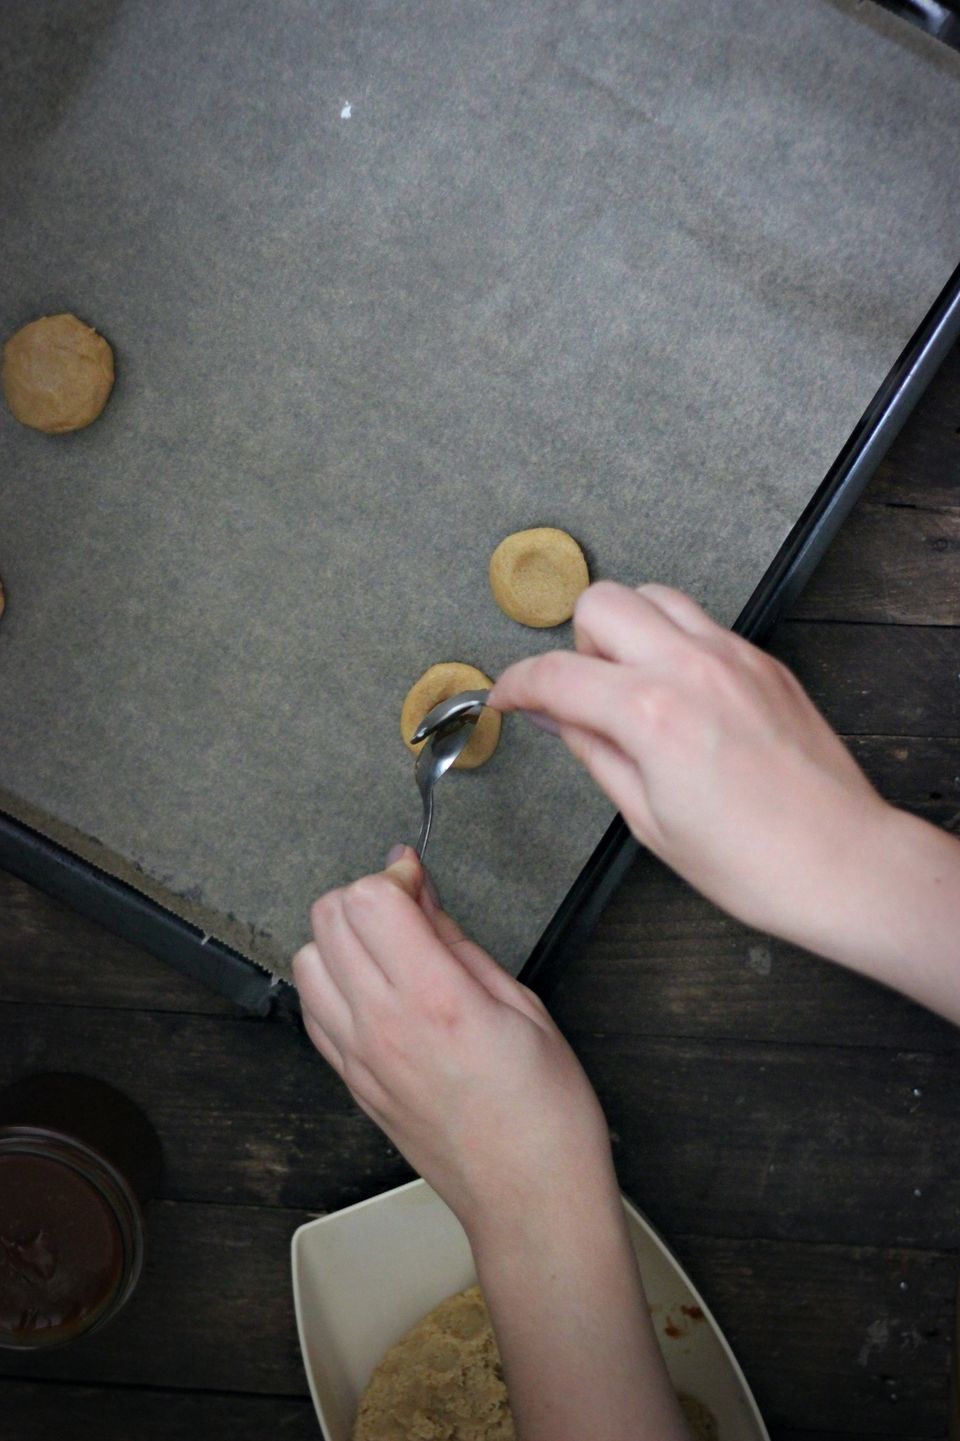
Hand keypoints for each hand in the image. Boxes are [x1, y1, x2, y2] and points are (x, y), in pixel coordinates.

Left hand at [294, 846, 691, 1440]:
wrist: (528, 1198)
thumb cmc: (543, 1111)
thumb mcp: (522, 1003)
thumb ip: (457, 942)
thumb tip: (422, 896)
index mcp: (434, 997)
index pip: (369, 899)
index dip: (396, 875)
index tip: (420, 881)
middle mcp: (383, 1024)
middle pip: (328, 918)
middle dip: (367, 897)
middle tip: (409, 910)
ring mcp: (358, 1056)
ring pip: (307, 959)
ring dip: (342, 940)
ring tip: (390, 950)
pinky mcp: (350, 1081)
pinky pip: (312, 1010)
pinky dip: (331, 984)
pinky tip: (374, 989)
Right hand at [489, 580, 888, 959]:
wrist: (843, 862)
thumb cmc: (751, 861)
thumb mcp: (647, 820)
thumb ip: (591, 751)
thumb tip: (551, 715)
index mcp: (653, 714)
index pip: (556, 673)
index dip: (515, 684)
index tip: (506, 697)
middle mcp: (692, 667)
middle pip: (602, 601)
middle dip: (576, 644)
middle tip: (583, 696)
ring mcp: (734, 656)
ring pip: (654, 595)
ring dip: (627, 630)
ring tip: (632, 689)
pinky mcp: (764, 661)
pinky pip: (700, 623)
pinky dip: (672, 643)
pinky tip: (679, 698)